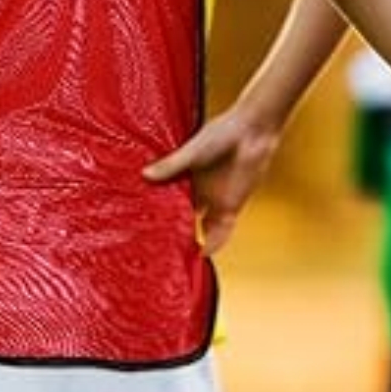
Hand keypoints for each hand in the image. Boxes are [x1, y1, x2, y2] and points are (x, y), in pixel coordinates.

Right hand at [143, 105, 281, 256]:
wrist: (253, 133)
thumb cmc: (222, 134)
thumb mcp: (193, 151)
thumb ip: (172, 166)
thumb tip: (145, 175)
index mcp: (184, 177)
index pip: (165, 199)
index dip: (155, 211)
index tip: (137, 225)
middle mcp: (197, 193)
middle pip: (180, 217)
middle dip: (169, 231)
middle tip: (151, 248)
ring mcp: (214, 202)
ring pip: (198, 228)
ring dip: (189, 241)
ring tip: (172, 258)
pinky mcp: (231, 208)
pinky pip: (220, 231)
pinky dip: (213, 243)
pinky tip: (202, 255)